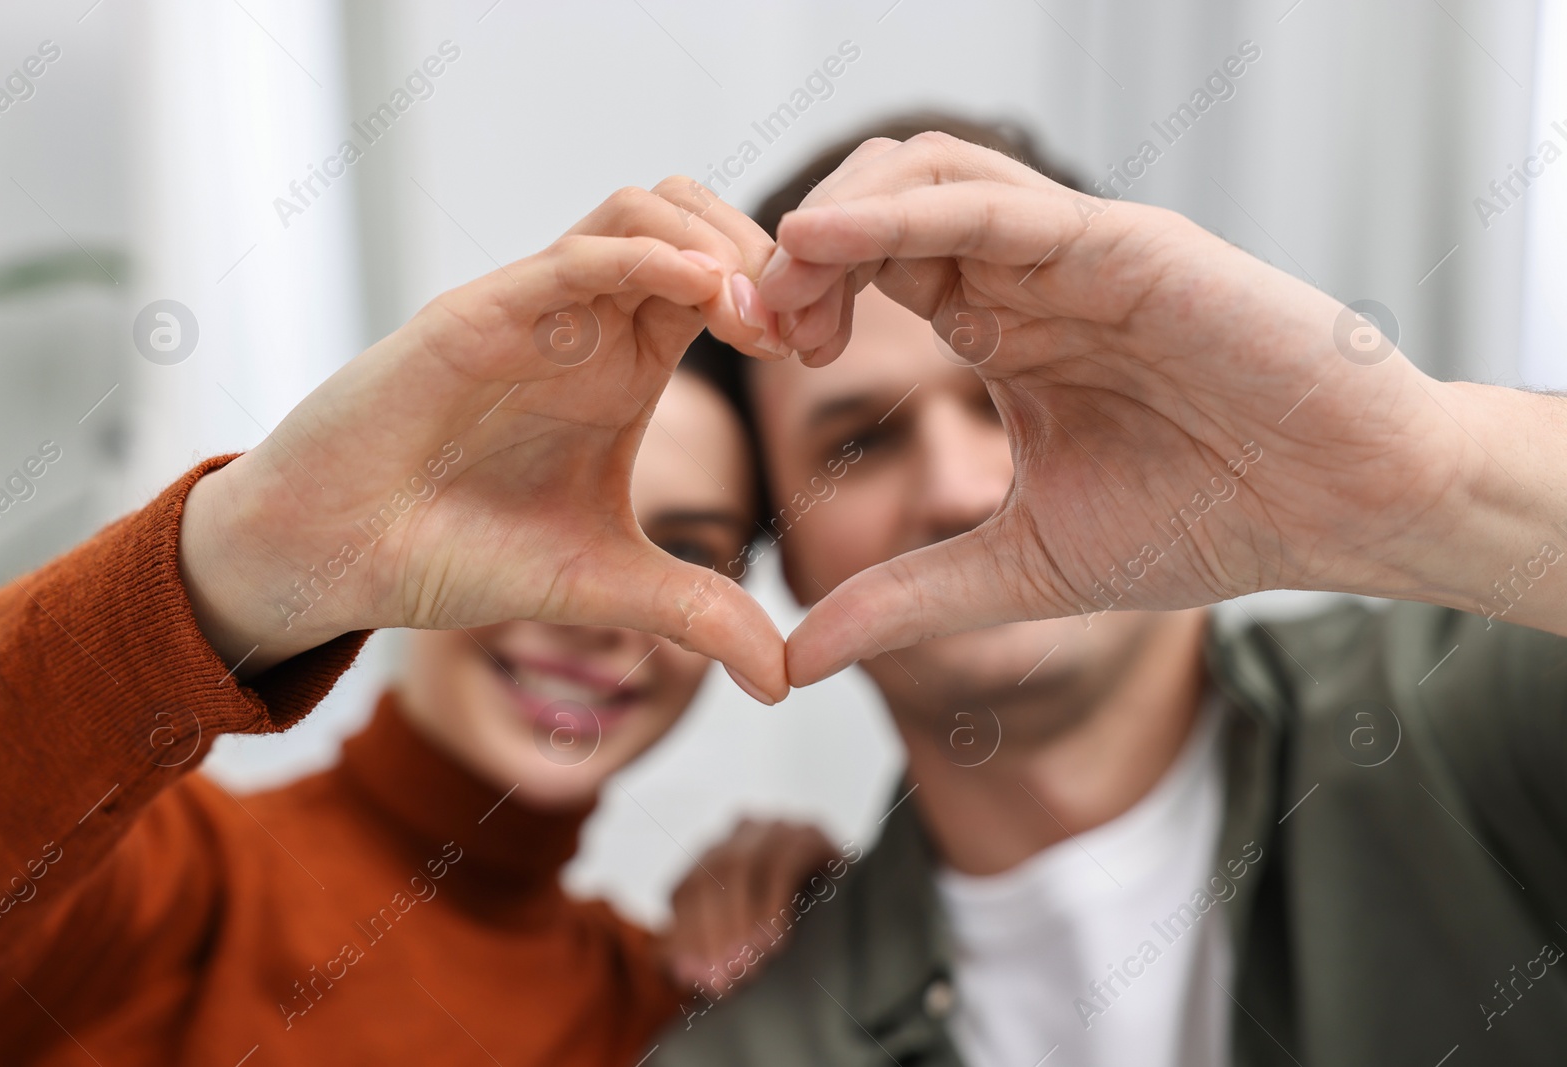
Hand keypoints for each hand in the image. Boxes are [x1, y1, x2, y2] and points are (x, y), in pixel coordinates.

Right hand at [179, 179, 792, 700]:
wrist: (338, 558)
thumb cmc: (455, 553)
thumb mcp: (601, 584)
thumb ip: (694, 614)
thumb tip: (784, 682)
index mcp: (625, 366)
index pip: (725, 284)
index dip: (784, 300)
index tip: (824, 354)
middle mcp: (587, 325)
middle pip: (698, 222)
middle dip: (767, 253)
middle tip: (807, 324)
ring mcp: (533, 311)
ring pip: (641, 212)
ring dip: (716, 241)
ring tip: (761, 314)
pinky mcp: (479, 315)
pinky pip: (575, 256)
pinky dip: (644, 258)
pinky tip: (702, 289)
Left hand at [662, 818, 838, 990]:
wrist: (860, 906)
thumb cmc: (791, 926)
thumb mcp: (743, 941)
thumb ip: (706, 953)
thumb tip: (684, 972)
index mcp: (713, 854)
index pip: (685, 890)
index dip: (687, 937)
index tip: (700, 981)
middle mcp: (739, 834)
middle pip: (708, 879)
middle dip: (713, 935)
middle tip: (726, 981)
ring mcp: (773, 829)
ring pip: (738, 868)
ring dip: (741, 924)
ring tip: (749, 966)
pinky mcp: (808, 834)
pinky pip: (780, 867)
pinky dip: (773, 908)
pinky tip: (776, 943)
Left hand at [758, 132, 1490, 683]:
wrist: (1340, 512)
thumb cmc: (1204, 523)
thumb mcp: (1019, 571)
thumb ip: (906, 601)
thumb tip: (792, 660)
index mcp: (1000, 327)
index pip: (868, 271)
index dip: (797, 298)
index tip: (755, 353)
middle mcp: (1027, 275)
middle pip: (877, 204)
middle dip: (796, 251)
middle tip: (754, 320)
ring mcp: (1073, 251)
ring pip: (924, 175)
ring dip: (835, 217)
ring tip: (781, 282)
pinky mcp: (1125, 245)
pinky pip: (996, 203)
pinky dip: (904, 211)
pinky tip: (826, 238)